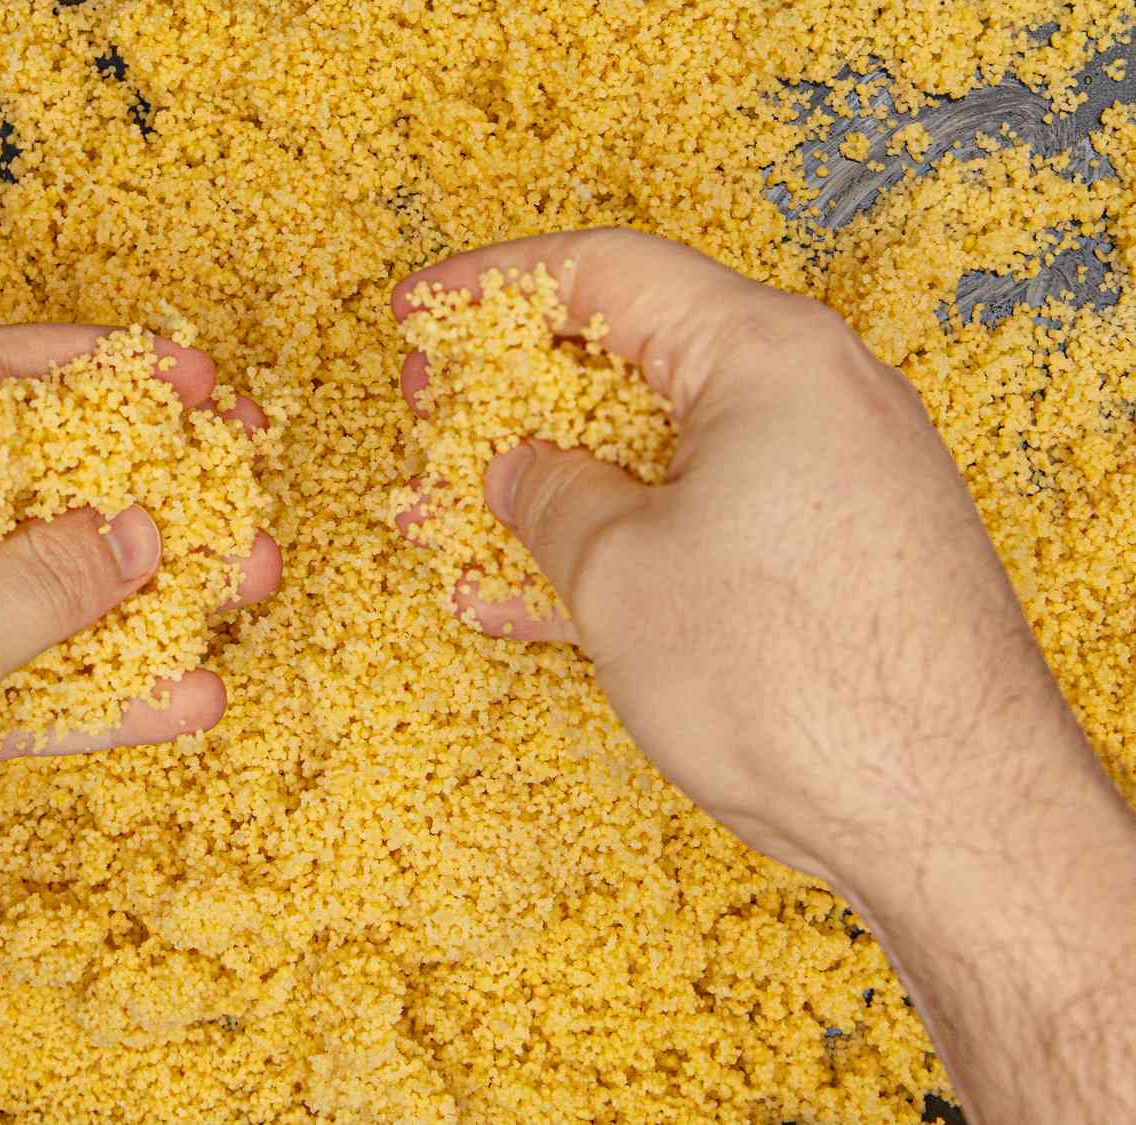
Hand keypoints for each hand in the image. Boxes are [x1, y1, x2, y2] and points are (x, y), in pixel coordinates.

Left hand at [0, 325, 279, 1120]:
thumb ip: (50, 574)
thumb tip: (143, 532)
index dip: (93, 365)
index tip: (188, 376)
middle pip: (42, 485)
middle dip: (150, 490)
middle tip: (237, 484)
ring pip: (55, 590)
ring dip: (155, 595)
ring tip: (247, 584)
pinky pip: (40, 684)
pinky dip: (112, 693)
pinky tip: (186, 698)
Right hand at [395, 229, 1135, 1122]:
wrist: (952, 816)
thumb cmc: (798, 681)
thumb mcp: (621, 574)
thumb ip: (548, 497)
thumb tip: (517, 468)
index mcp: (765, 355)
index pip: (605, 273)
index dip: (491, 287)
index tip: (421, 313)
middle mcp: (809, 395)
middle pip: (630, 359)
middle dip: (513, 398)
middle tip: (437, 421)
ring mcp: (826, 477)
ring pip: (654, 453)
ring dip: (551, 486)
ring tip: (453, 517)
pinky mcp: (829, 554)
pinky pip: (697, 521)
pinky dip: (617, 545)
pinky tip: (529, 592)